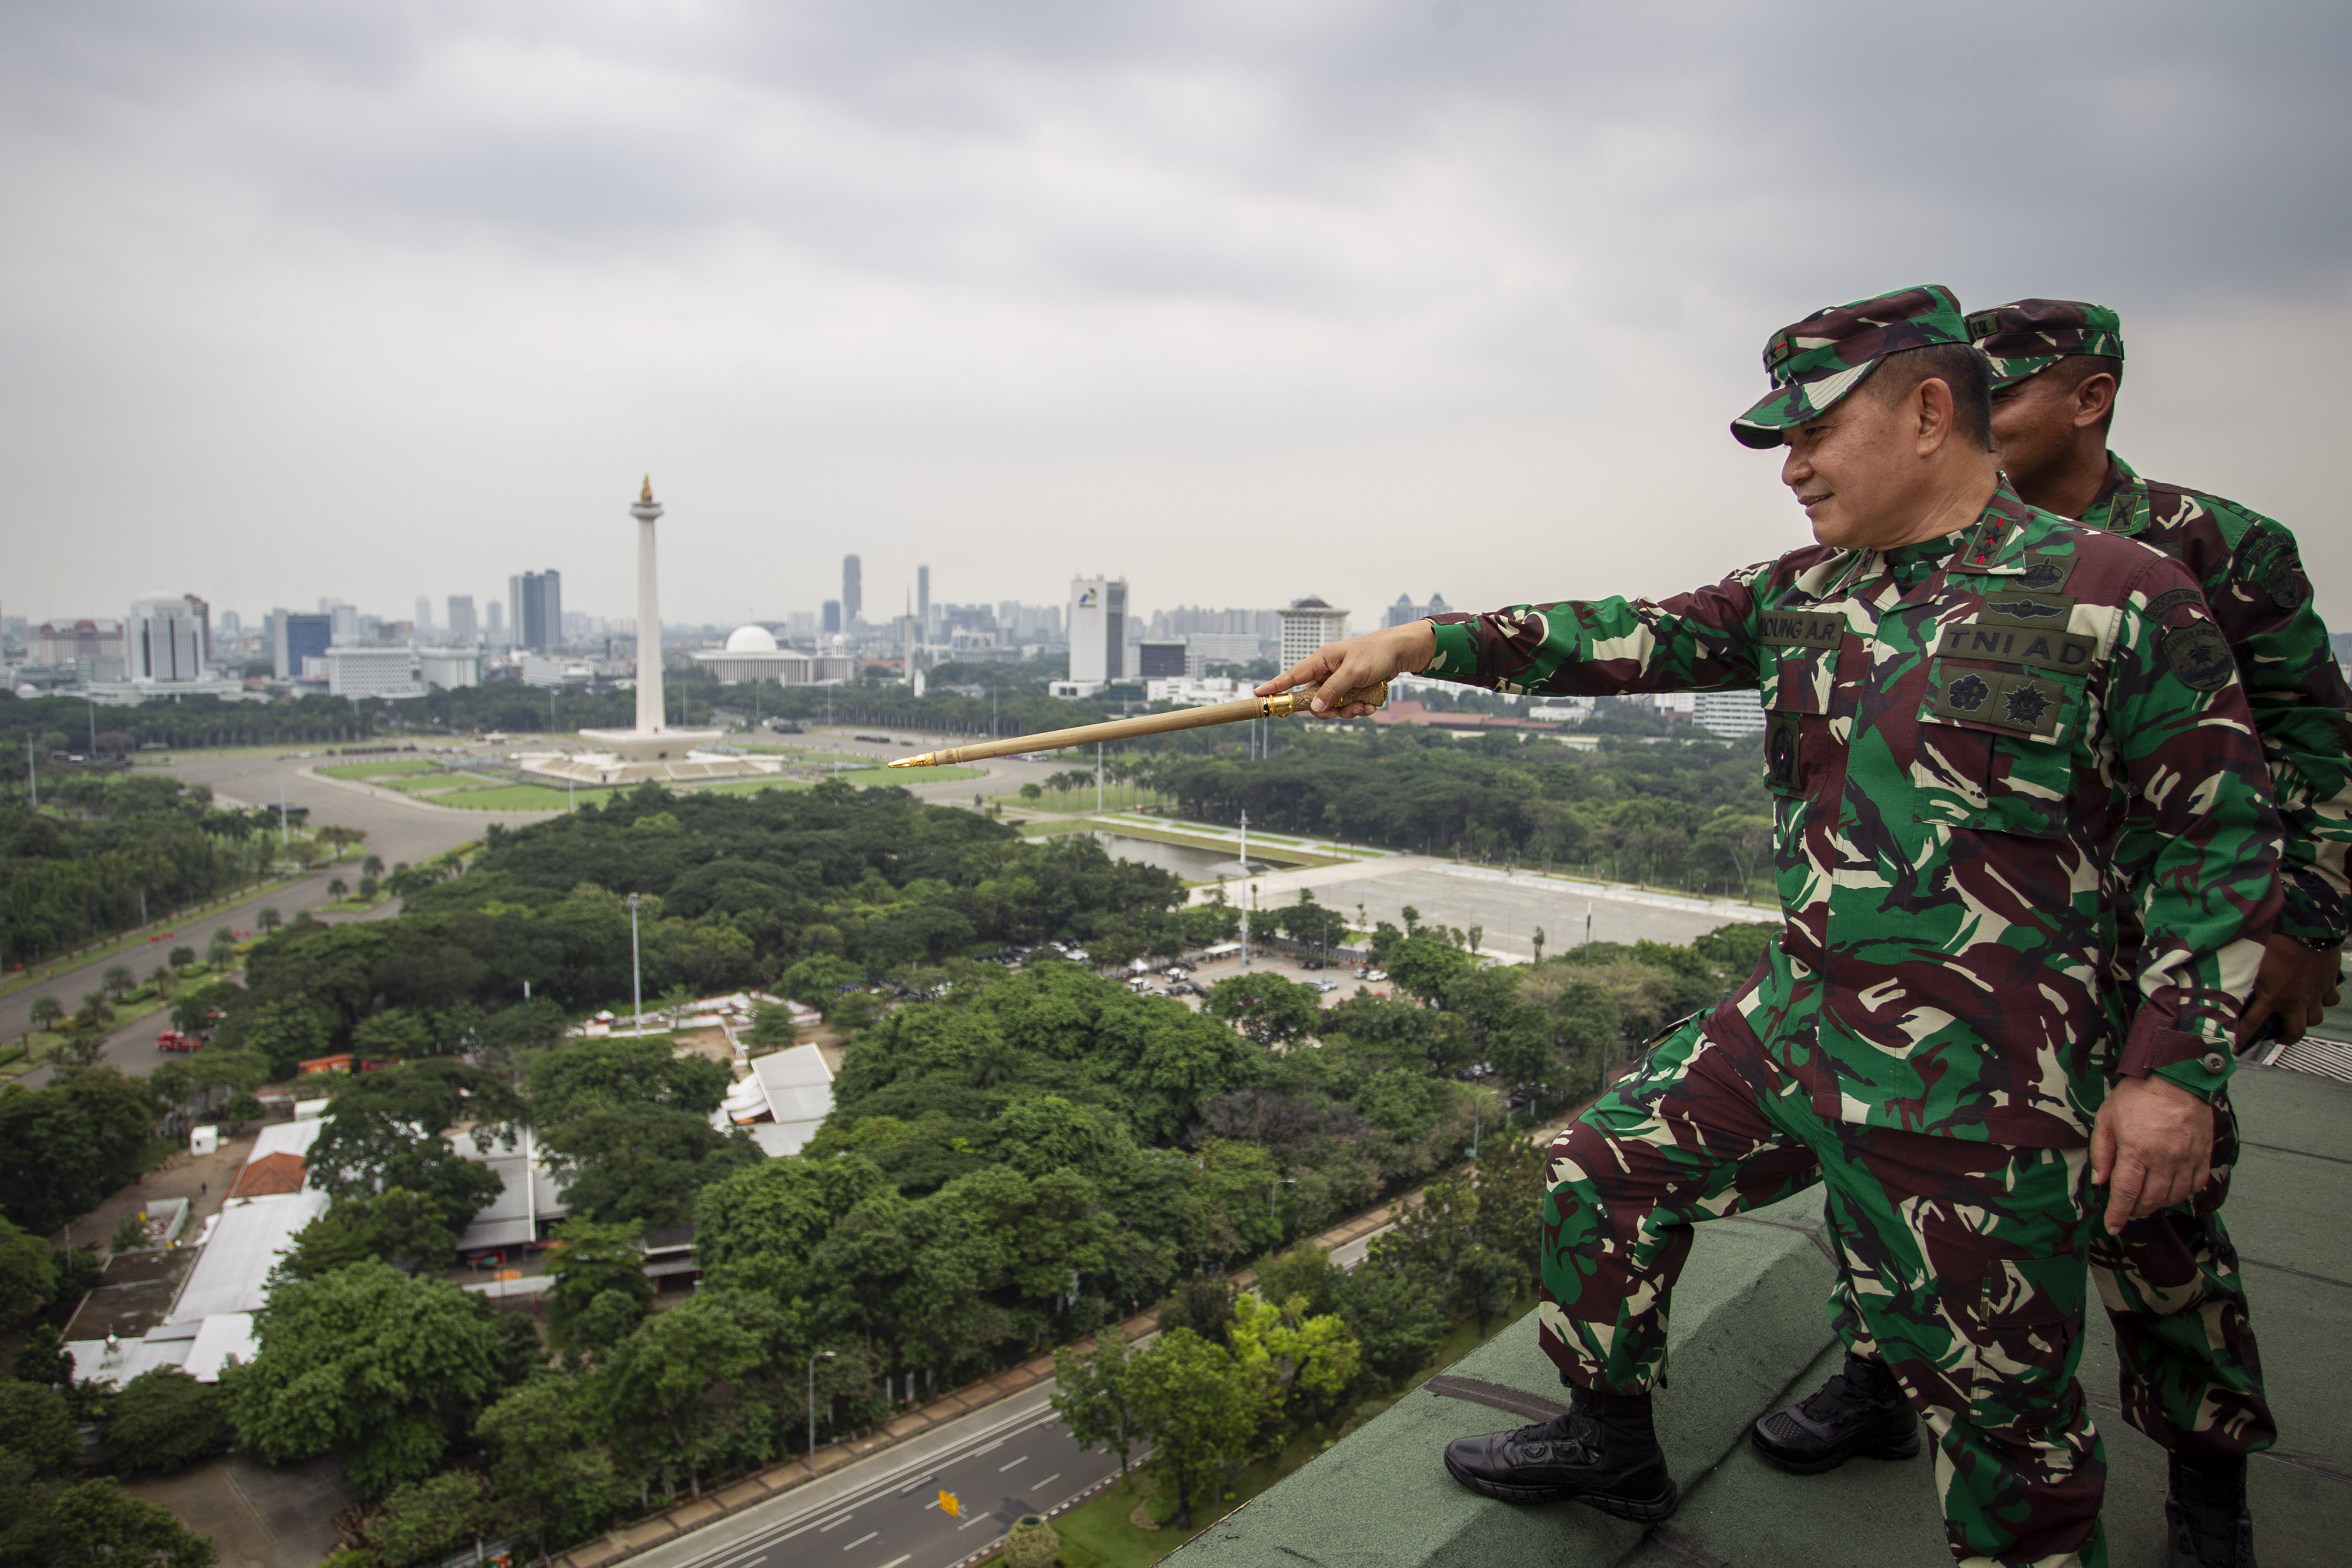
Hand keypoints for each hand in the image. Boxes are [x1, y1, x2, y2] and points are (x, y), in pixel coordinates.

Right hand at [1257, 622, 1437, 716]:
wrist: (1401, 653)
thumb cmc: (1376, 654)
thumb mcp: (1354, 671)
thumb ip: (1333, 689)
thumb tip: (1315, 708)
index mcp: (1321, 661)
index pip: (1292, 676)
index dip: (1275, 686)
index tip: (1258, 694)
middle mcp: (1326, 672)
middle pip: (1314, 701)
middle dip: (1330, 710)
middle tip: (1347, 708)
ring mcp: (1338, 683)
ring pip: (1332, 708)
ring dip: (1349, 711)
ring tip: (1366, 704)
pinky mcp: (1350, 690)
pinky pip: (1347, 708)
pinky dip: (1359, 709)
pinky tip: (1372, 703)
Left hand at [2089, 1074, 2212, 1234]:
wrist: (2174, 1077)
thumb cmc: (2136, 1096)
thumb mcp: (2106, 1119)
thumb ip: (2102, 1152)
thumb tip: (2100, 1181)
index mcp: (2136, 1151)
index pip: (2126, 1194)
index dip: (2118, 1214)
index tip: (2113, 1227)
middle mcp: (2164, 1160)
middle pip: (2151, 1200)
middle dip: (2136, 1210)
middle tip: (2128, 1210)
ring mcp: (2186, 1159)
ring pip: (2173, 1196)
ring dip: (2158, 1204)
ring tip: (2147, 1201)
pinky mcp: (2202, 1155)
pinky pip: (2195, 1185)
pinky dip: (2182, 1193)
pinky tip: (2171, 1190)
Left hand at [2232, 933, 2343, 1046]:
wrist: (2308, 931)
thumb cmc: (2277, 943)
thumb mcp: (2254, 961)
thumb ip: (2247, 976)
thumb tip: (2234, 980)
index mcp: (2271, 997)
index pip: (2252, 1023)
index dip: (2244, 1037)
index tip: (2239, 1046)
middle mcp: (2294, 1001)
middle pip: (2295, 1032)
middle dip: (2286, 1039)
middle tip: (2278, 1036)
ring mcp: (2314, 994)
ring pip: (2315, 1019)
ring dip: (2306, 1020)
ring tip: (2297, 1016)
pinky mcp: (2328, 984)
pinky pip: (2331, 1001)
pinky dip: (2325, 1001)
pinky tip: (2318, 996)